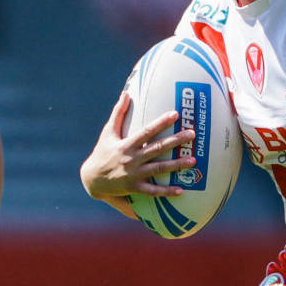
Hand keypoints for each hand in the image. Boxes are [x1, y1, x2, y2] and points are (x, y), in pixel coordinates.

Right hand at [79, 92, 196, 200]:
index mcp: (127, 144)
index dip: (161, 122)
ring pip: (159, 169)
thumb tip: (126, 93)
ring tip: (193, 160)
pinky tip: (182, 190)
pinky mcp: (135, 188)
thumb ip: (118, 113)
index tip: (175, 114)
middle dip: (175, 141)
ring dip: (176, 165)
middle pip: (157, 148)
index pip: (147, 131)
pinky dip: (167, 192)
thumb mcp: (108, 132)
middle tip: (192, 134)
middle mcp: (132, 158)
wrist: (92, 179)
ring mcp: (134, 174)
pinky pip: (153, 191)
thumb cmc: (103, 152)